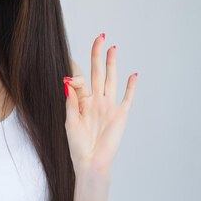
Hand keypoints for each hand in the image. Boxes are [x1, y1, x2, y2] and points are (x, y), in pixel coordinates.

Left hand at [64, 33, 136, 175]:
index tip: (69, 61)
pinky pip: (128, 98)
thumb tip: (67, 81)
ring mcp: (109, 106)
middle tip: (100, 37)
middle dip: (98, 55)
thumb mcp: (70, 122)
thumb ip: (71, 102)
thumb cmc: (77, 146)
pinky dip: (132, 86)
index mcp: (82, 102)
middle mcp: (96, 101)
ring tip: (113, 48)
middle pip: (97, 73)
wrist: (91, 162)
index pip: (80, 80)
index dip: (75, 70)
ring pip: (111, 80)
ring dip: (112, 64)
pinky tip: (134, 74)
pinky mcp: (121, 115)